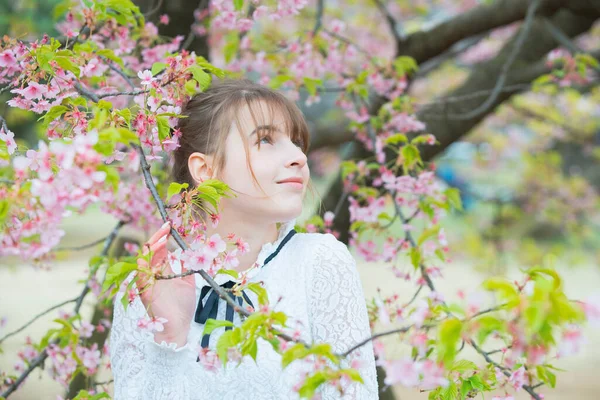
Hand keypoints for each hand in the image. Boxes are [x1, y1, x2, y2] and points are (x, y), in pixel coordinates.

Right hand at [136, 221, 195, 346]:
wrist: (179, 328)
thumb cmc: (182, 307)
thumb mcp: (188, 283)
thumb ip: (187, 268)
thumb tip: (191, 252)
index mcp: (162, 271)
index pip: (160, 250)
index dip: (163, 237)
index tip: (170, 226)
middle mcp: (154, 275)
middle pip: (151, 251)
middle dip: (158, 238)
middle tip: (166, 227)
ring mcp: (149, 283)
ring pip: (144, 261)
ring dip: (153, 249)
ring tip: (162, 239)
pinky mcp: (146, 293)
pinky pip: (140, 278)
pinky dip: (142, 268)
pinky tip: (147, 259)